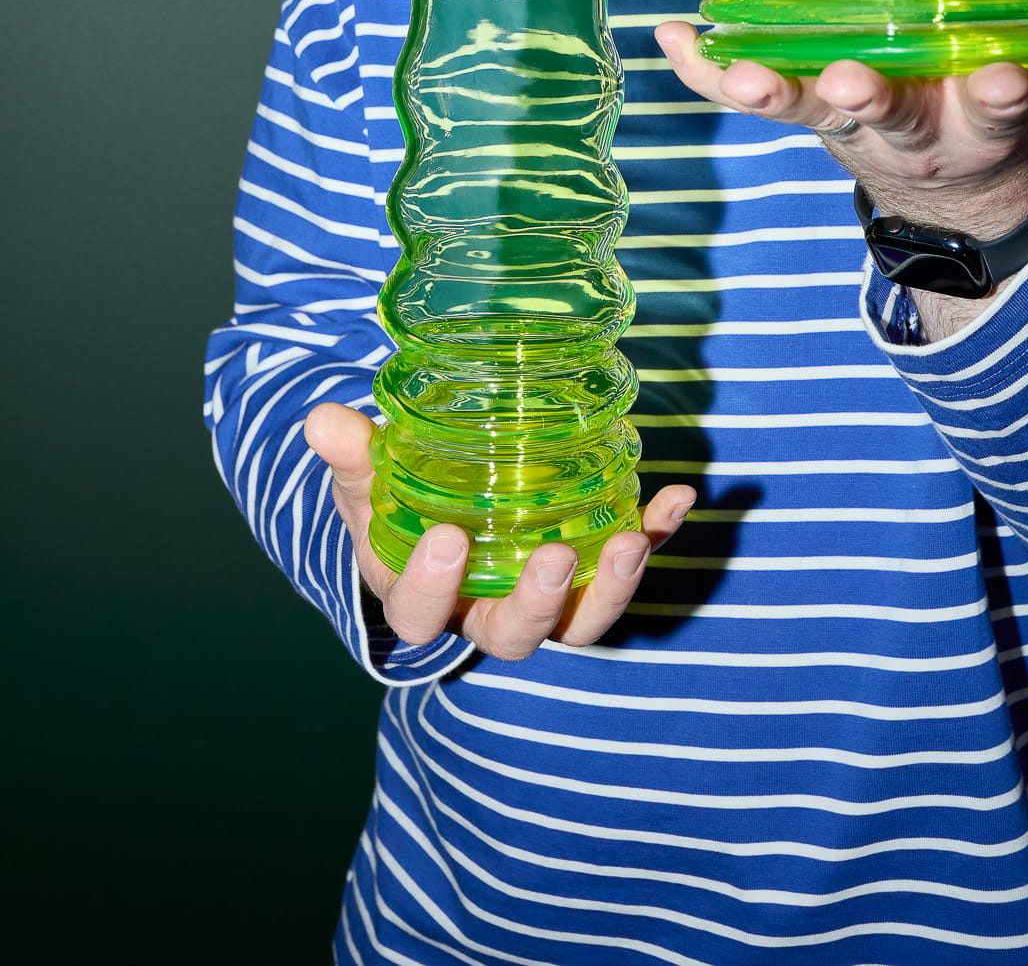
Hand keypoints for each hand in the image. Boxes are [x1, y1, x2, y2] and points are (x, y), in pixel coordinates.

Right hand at [304, 402, 694, 658]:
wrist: (443, 505)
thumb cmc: (397, 499)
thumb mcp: (369, 479)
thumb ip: (354, 455)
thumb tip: (322, 421)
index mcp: (421, 596)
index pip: (420, 614)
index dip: (433, 587)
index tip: (448, 538)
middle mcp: (486, 610)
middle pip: (514, 634)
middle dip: (535, 602)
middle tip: (549, 555)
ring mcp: (546, 598)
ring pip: (582, 621)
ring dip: (612, 586)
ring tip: (630, 539)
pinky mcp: (592, 570)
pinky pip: (627, 560)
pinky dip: (656, 534)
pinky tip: (679, 497)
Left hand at [658, 0, 1027, 238]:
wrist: (960, 195)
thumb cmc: (1010, 104)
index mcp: (985, 121)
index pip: (997, 107)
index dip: (997, 95)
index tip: (997, 79)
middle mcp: (914, 128)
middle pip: (887, 117)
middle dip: (869, 99)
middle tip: (848, 82)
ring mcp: (848, 125)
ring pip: (804, 113)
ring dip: (770, 91)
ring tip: (740, 71)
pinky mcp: (801, 114)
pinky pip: (743, 96)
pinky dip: (704, 71)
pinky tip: (669, 34)